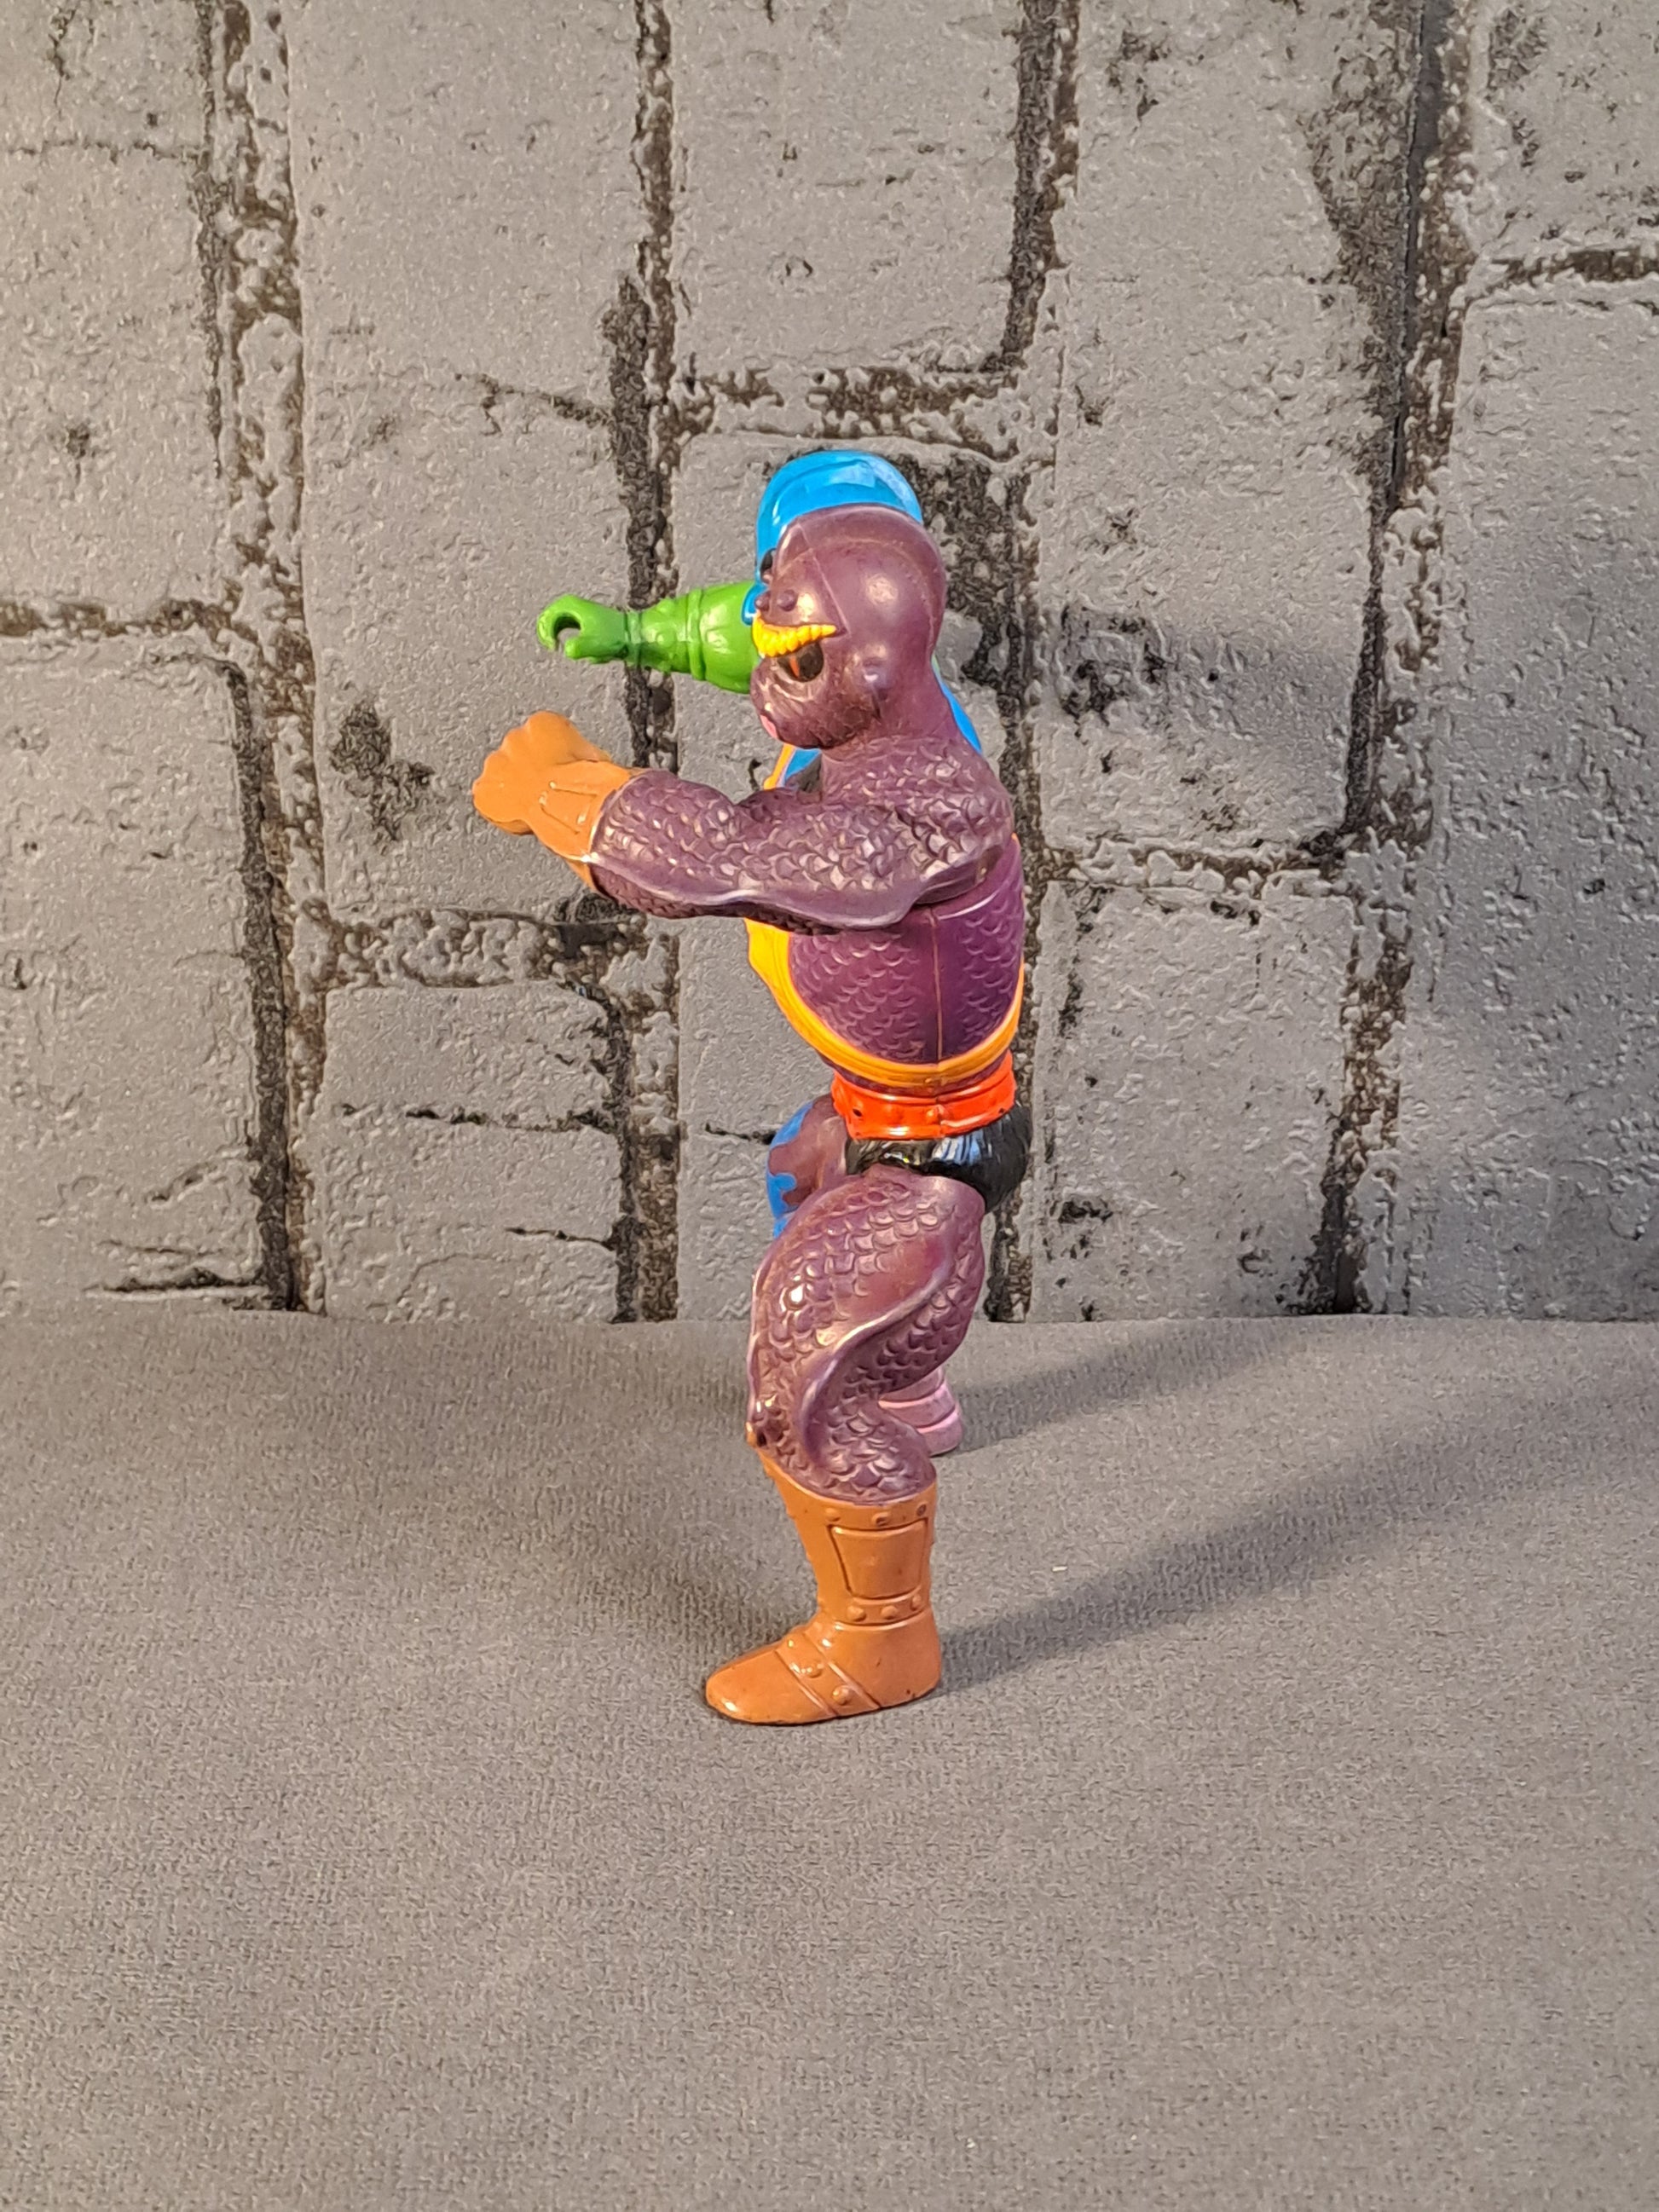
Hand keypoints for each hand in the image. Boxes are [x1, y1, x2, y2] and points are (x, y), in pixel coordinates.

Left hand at [472, 711, 610, 834]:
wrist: (567, 802)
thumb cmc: (584, 782)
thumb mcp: (593, 759)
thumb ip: (580, 755)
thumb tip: (586, 764)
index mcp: (541, 724)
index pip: (542, 736)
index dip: (551, 757)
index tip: (558, 771)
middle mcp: (513, 738)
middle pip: (518, 754)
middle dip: (528, 771)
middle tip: (544, 790)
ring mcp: (495, 764)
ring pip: (501, 775)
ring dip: (513, 787)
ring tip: (533, 805)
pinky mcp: (485, 790)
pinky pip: (488, 798)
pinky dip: (499, 807)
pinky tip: (519, 814)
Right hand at [537, 596, 628, 661]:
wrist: (631, 634)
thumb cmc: (614, 637)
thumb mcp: (594, 644)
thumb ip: (578, 648)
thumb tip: (567, 649)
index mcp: (570, 604)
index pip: (545, 618)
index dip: (546, 634)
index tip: (556, 648)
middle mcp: (570, 605)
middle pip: (546, 619)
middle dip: (548, 636)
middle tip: (555, 648)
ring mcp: (574, 612)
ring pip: (554, 626)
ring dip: (556, 638)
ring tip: (562, 648)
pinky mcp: (579, 621)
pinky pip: (562, 630)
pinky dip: (565, 640)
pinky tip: (577, 647)